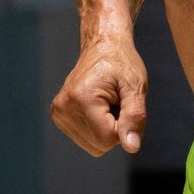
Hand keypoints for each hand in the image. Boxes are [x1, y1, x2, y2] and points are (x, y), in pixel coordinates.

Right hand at [51, 38, 147, 155]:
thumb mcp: (135, 86)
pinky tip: (98, 106)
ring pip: (93, 146)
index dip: (124, 125)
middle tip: (116, 100)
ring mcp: (58, 113)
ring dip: (106, 128)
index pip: (108, 139)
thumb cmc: (122, 63)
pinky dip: (97, 127)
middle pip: (100, 145)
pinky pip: (86, 139)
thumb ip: (134, 118)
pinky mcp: (58, 116)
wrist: (102, 46)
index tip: (124, 102)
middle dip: (115, 127)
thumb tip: (131, 148)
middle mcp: (64, 108)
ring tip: (107, 102)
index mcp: (82, 99)